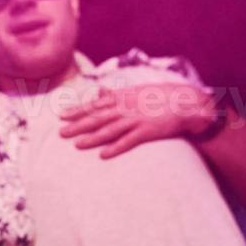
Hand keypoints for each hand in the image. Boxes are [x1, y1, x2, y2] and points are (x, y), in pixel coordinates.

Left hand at [59, 82, 213, 157]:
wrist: (185, 103)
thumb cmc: (159, 97)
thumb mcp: (135, 91)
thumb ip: (116, 94)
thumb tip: (99, 92)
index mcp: (122, 96)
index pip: (95, 104)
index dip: (77, 110)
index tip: (61, 115)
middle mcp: (126, 107)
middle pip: (98, 117)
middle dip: (78, 125)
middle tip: (61, 133)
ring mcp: (137, 119)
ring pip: (110, 129)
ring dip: (93, 138)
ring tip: (77, 145)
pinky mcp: (148, 131)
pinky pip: (129, 141)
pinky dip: (116, 148)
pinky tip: (103, 155)